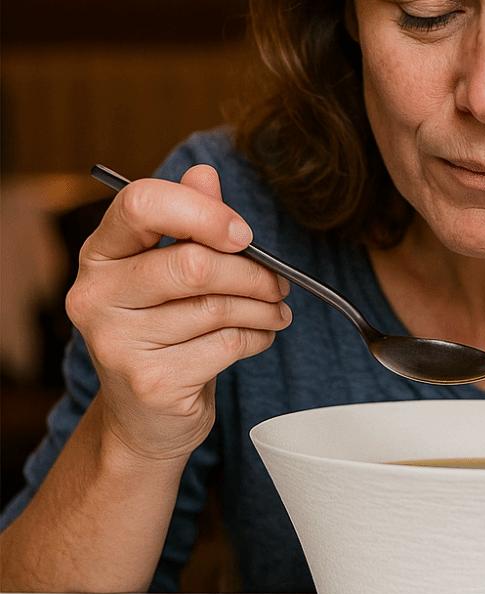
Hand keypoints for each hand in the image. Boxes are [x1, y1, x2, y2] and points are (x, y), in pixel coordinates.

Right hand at [66, 165, 291, 462]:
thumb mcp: (170, 270)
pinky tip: (260, 335)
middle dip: (252, 272)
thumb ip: (188, 220)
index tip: (242, 234)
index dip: (203, 213)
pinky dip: (258, 337)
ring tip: (276, 309)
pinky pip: (227, 345)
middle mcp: (96, 295)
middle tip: (279, 283)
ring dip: (264, 307)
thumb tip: (204, 174)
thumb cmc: (164, 331)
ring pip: (217, 307)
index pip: (141, 204)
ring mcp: (117, 343)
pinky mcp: (150, 382)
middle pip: (194, 263)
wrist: (145, 419)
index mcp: (100, 254)